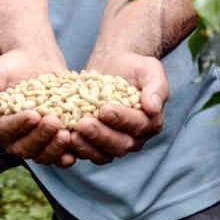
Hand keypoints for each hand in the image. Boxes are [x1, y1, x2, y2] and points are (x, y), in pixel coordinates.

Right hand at [0, 48, 76, 167]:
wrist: (34, 61)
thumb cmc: (8, 68)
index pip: (6, 131)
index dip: (20, 125)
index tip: (33, 114)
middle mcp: (15, 139)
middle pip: (25, 148)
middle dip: (40, 137)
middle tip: (53, 121)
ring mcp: (37, 142)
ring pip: (43, 155)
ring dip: (54, 148)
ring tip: (65, 134)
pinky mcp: (54, 140)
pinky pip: (60, 155)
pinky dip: (67, 156)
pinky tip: (74, 152)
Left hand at [68, 51, 167, 165]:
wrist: (114, 65)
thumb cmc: (134, 66)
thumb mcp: (150, 69)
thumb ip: (156, 88)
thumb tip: (153, 108)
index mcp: (151, 123)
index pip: (137, 125)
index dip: (121, 119)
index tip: (104, 109)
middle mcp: (135, 138)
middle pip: (120, 145)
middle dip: (101, 135)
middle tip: (83, 123)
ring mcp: (114, 144)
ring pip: (103, 154)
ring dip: (87, 146)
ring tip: (72, 133)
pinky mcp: (96, 144)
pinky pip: (87, 152)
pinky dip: (76, 148)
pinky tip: (64, 137)